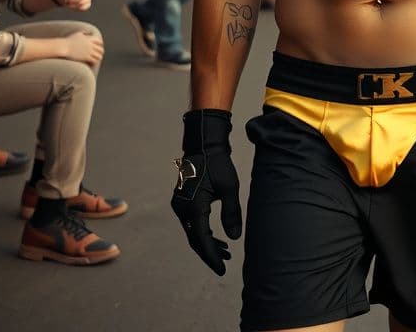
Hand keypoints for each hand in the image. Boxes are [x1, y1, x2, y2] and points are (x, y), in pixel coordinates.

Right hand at [64, 30, 103, 64]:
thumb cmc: (68, 41)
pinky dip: (95, 62)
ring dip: (98, 57)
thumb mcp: (77, 34)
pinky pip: (94, 60)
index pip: (99, 41)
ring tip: (97, 59)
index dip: (100, 44)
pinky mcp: (86, 57)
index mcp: (89, 39)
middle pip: (100, 49)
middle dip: (100, 52)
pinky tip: (93, 63)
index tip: (99, 46)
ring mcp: (89, 51)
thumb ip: (84, 32)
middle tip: (99, 54)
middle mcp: (91, 45)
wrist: (63, 47)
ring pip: (99, 55)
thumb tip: (88, 33)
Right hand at [171, 109, 241, 275]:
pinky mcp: (182, 203)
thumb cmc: (219, 164)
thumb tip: (235, 239)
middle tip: (226, 263)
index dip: (212, 256)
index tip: (222, 269)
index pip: (202, 240)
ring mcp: (180, 206)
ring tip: (226, 252)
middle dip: (210, 253)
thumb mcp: (230, 187)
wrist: (204, 146)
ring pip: (193, 232)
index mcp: (193, 207)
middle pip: (196, 239)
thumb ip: (232, 213)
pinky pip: (192, 223)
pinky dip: (204, 232)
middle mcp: (182, 209)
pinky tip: (217, 238)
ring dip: (208, 243)